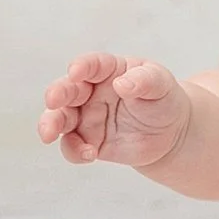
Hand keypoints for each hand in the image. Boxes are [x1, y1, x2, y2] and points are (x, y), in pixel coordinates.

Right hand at [38, 52, 190, 169]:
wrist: (170, 133)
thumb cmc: (163, 99)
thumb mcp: (161, 84)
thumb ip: (145, 81)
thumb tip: (122, 84)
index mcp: (109, 70)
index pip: (93, 64)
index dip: (83, 66)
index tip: (76, 71)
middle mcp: (92, 92)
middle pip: (67, 90)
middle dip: (57, 93)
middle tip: (53, 100)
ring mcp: (87, 117)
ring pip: (60, 118)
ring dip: (51, 124)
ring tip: (49, 134)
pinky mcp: (88, 141)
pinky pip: (72, 147)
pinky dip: (74, 151)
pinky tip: (90, 154)